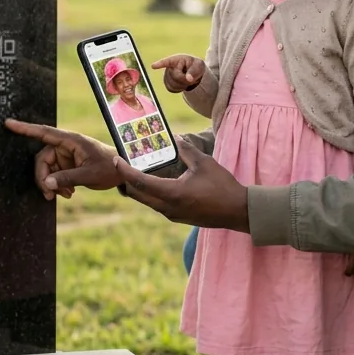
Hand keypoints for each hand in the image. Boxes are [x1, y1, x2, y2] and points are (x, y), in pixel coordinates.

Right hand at [4, 119, 121, 199]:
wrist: (122, 173)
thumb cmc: (109, 168)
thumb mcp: (89, 175)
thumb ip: (66, 178)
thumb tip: (45, 184)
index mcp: (71, 141)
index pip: (43, 132)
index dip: (24, 129)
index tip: (8, 123)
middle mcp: (66, 146)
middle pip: (42, 159)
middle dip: (43, 178)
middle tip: (48, 195)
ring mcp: (66, 155)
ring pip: (47, 169)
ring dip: (52, 184)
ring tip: (66, 195)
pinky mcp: (68, 164)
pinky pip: (54, 174)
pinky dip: (58, 185)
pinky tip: (69, 193)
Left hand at [112, 138, 249, 231]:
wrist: (237, 211)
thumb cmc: (222, 186)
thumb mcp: (204, 163)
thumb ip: (186, 149)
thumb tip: (175, 138)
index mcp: (171, 193)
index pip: (139, 182)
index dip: (124, 170)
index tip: (116, 159)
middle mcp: (167, 207)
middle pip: (136, 194)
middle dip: (125, 179)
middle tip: (121, 164)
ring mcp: (171, 214)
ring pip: (145, 201)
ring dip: (137, 187)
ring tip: (134, 171)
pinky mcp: (177, 217)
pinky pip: (155, 204)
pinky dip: (149, 193)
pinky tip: (152, 182)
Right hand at [151, 54, 205, 92]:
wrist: (193, 73)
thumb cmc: (196, 66)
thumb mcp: (199, 66)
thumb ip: (194, 71)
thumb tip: (188, 79)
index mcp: (177, 59)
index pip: (167, 61)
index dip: (160, 64)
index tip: (153, 66)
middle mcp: (169, 66)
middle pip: (175, 76)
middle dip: (184, 79)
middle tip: (191, 77)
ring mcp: (167, 75)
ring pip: (172, 84)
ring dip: (182, 85)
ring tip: (186, 79)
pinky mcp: (167, 83)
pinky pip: (171, 89)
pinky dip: (179, 89)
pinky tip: (182, 84)